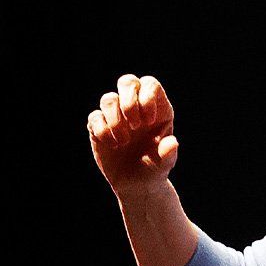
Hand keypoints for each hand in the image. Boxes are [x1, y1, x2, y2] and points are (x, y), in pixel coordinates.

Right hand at [87, 74, 178, 197]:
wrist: (136, 184)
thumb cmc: (154, 169)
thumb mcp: (165, 164)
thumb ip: (169, 153)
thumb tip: (171, 142)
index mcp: (157, 108)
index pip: (150, 84)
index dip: (147, 97)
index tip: (149, 122)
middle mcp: (136, 107)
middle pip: (127, 81)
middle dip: (129, 100)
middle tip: (135, 125)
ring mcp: (116, 115)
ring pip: (108, 98)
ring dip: (115, 120)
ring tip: (124, 142)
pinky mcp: (99, 126)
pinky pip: (94, 116)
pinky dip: (102, 130)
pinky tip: (113, 145)